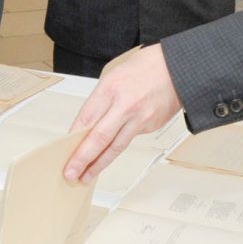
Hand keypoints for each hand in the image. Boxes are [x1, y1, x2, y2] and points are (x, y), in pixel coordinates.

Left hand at [63, 44, 180, 181]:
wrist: (178, 68)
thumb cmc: (145, 68)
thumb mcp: (114, 76)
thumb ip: (100, 101)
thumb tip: (86, 126)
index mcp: (111, 88)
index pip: (86, 119)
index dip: (73, 139)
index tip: (64, 152)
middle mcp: (125, 105)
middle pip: (99, 138)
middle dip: (82, 159)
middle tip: (71, 173)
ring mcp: (140, 118)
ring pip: (115, 147)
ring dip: (99, 164)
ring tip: (87, 176)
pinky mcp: (150, 126)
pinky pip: (129, 139)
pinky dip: (116, 148)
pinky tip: (108, 155)